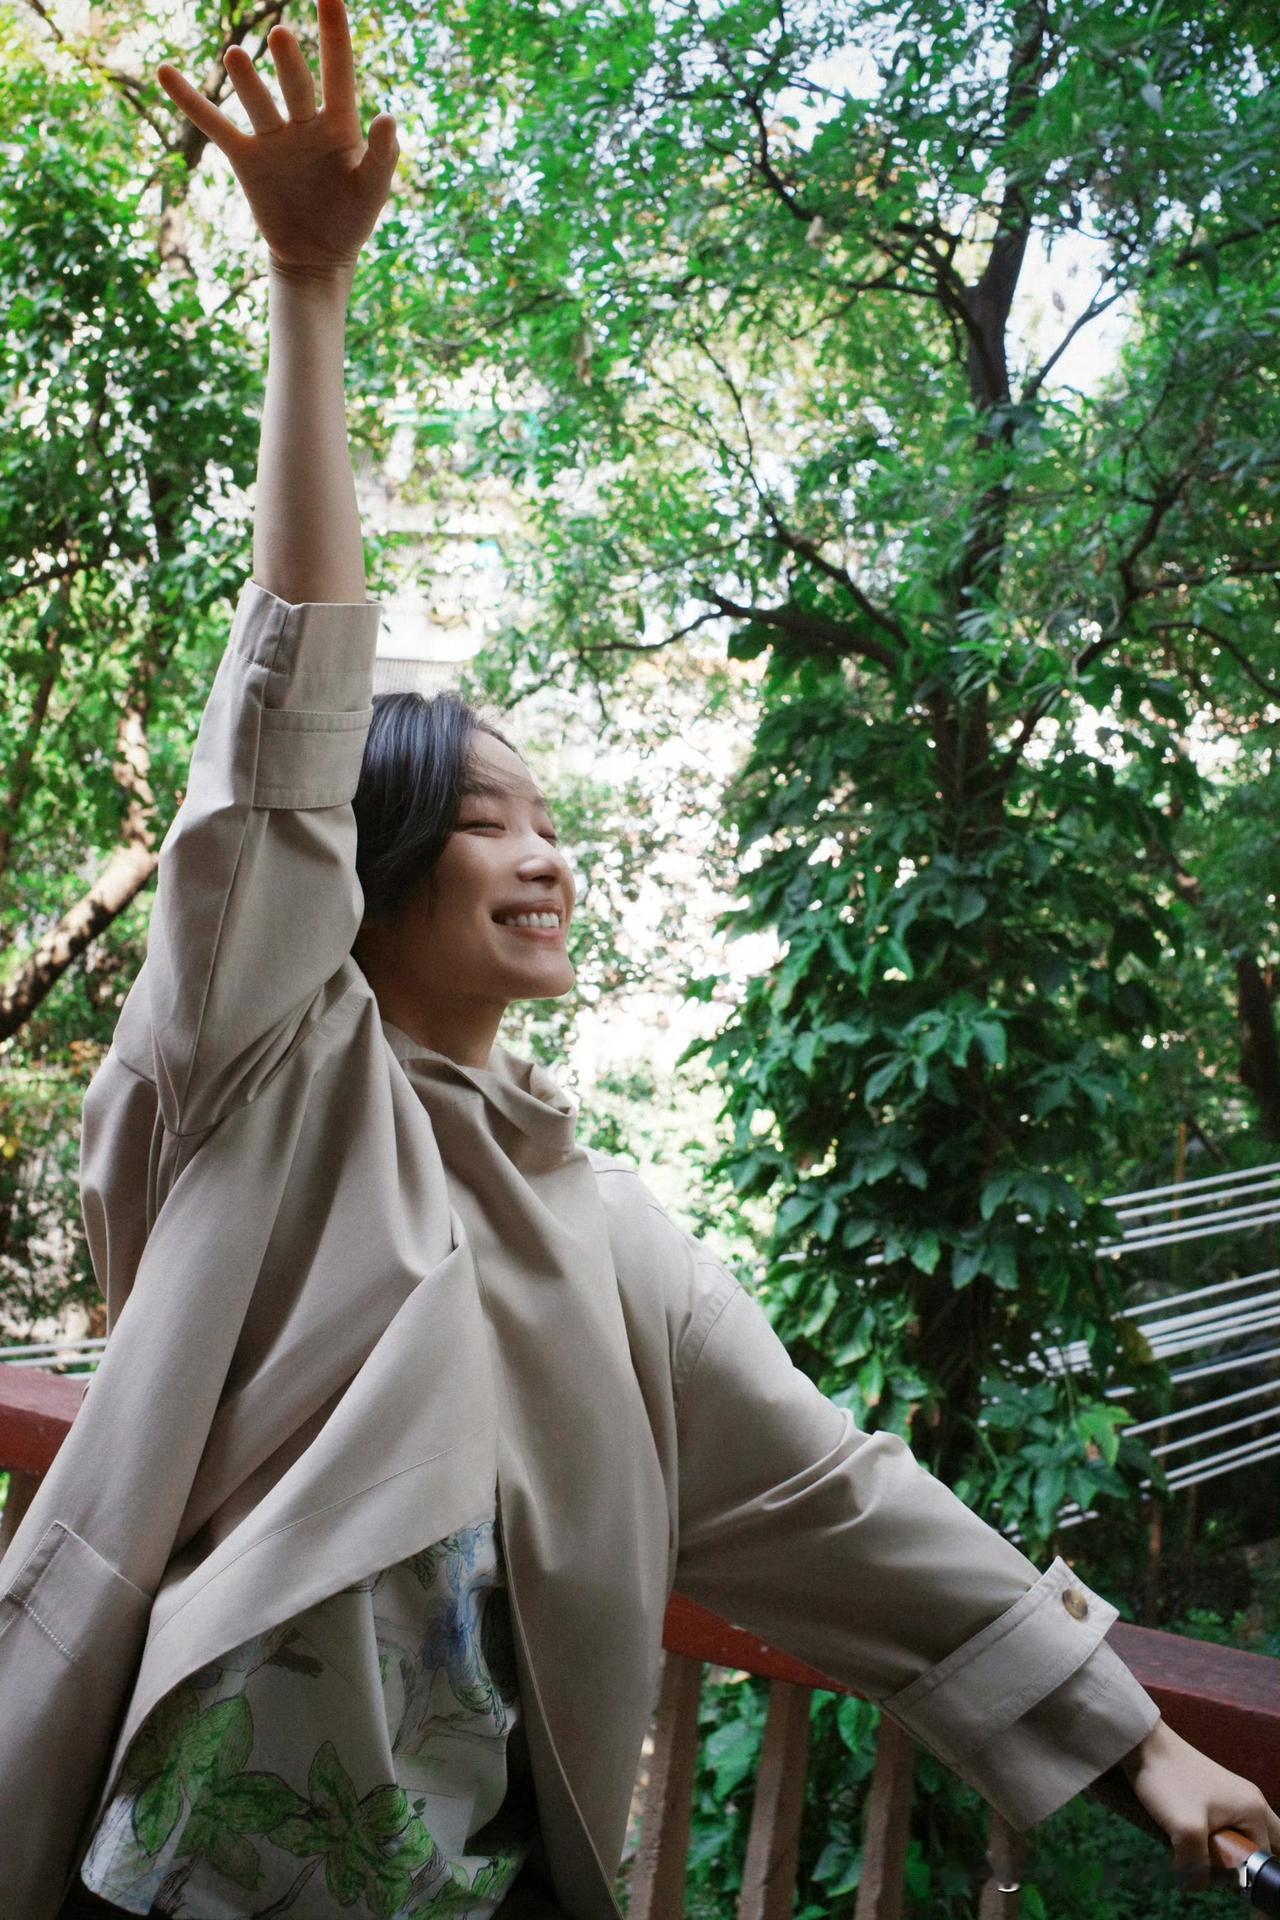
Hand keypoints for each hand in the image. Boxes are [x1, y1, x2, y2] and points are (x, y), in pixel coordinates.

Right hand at [156, 0, 398, 276]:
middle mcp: (305, 123)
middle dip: (288, 63)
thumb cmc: (352, 220)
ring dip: (247, 81)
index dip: (335, 33)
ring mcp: (273, 138)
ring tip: (237, 57)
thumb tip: (388, 117)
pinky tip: (166, 71)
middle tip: (281, 37)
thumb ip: (382, 156)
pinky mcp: (246, 160)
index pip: (339, 71)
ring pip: (257, 102)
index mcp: (341, 125)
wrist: (317, 256)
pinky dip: (190, 101)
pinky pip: (215, 126)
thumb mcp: (372, 192)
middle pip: (296, 85)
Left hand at [1119, 1717, 1279, 1891]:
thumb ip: (1197, 1867)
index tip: (1214, 1874)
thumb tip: (1195, 1884)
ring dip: (1224, 1851)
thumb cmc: (1168, 1782)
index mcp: (1255, 1810)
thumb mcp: (1186, 1831)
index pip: (1262, 1860)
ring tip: (1199, 1851)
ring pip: (1241, 1837)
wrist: (1143, 1745)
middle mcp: (1251, 1802)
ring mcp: (1234, 1796)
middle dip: (1242, 1862)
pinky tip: (1191, 1839)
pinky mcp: (1214, 1795)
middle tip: (1215, 1865)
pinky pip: (1226, 1826)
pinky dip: (1213, 1838)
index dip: (1240, 1875)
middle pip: (1260, 1846)